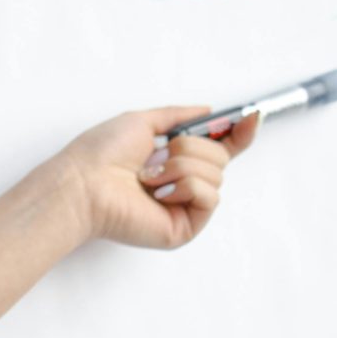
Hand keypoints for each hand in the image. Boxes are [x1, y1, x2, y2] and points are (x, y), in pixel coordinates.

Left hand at [58, 104, 260, 250]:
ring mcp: (186, 206)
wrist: (84, 184)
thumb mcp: (141, 122)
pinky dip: (184, 186)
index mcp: (174, 161)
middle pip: (221, 157)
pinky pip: (210, 196)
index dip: (237, 134)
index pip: (217, 148)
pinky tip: (158, 193)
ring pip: (216, 174)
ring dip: (180, 166)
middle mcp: (183, 184)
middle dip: (191, 148)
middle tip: (157, 156)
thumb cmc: (101, 154)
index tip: (252, 117)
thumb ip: (176, 116)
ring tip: (149, 177)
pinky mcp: (186, 226)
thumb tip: (208, 111)